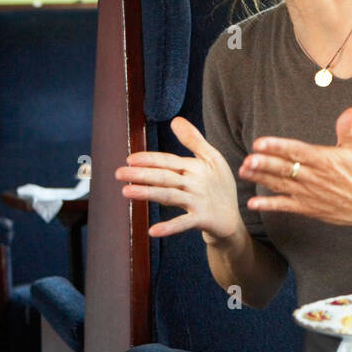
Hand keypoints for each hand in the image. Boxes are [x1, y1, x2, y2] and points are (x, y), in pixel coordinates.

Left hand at [115, 116, 242, 238]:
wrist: (232, 218)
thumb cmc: (220, 186)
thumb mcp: (213, 159)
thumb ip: (194, 140)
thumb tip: (175, 120)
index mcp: (196, 167)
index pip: (169, 161)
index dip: (150, 159)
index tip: (130, 159)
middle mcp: (195, 183)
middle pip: (165, 177)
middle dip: (142, 174)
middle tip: (119, 173)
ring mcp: (198, 202)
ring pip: (170, 196)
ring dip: (149, 194)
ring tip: (127, 191)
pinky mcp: (201, 219)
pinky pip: (183, 223)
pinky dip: (169, 227)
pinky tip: (153, 230)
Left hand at [243, 107, 351, 239]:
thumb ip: (348, 129)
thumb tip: (350, 111)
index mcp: (324, 160)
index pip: (297, 151)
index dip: (278, 147)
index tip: (261, 143)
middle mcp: (314, 177)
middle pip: (285, 169)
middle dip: (265, 164)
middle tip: (248, 160)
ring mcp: (309, 194)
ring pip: (280, 184)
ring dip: (261, 179)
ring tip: (244, 172)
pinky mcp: (308, 207)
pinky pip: (285, 206)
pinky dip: (269, 205)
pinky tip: (253, 203)